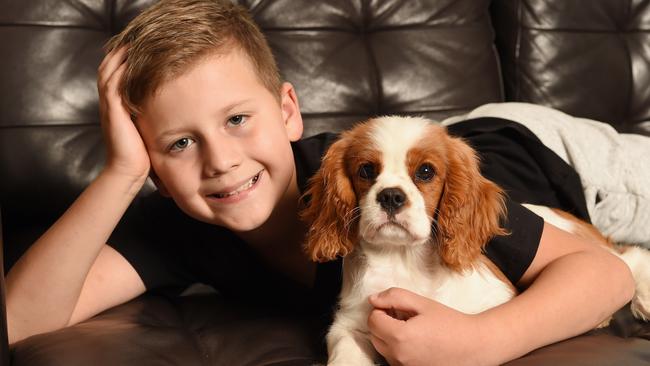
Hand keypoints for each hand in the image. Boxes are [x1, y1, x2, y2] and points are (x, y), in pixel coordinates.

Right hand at [97, 46, 149, 180]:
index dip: (123, 60)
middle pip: (109, 69)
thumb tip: (173, 105)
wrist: (129, 171)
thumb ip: (152, 114)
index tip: (137, 48)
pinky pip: (112, 86)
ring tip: (130, 43)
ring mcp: (110, 108)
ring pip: (108, 73)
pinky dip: (119, 71)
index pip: (116, 76)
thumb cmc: (142, 154)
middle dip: (119, 53)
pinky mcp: (114, 113)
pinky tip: (128, 60)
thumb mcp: (148, 128)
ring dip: (118, 57)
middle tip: (133, 39)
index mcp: (118, 106)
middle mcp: (111, 104)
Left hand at [367, 288, 491, 365]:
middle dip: (384, 322)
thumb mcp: (422, 303)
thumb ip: (395, 297)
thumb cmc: (450, 322)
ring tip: (412, 329)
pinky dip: (398, 349)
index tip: (396, 307)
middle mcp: (399, 356)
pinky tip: (416, 341)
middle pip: (374, 335)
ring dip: (389, 336)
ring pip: (382, 348)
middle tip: (404, 316)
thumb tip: (373, 299)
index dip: (382, 310)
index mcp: (400, 336)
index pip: (372, 320)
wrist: (474, 345)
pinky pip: (394, 359)